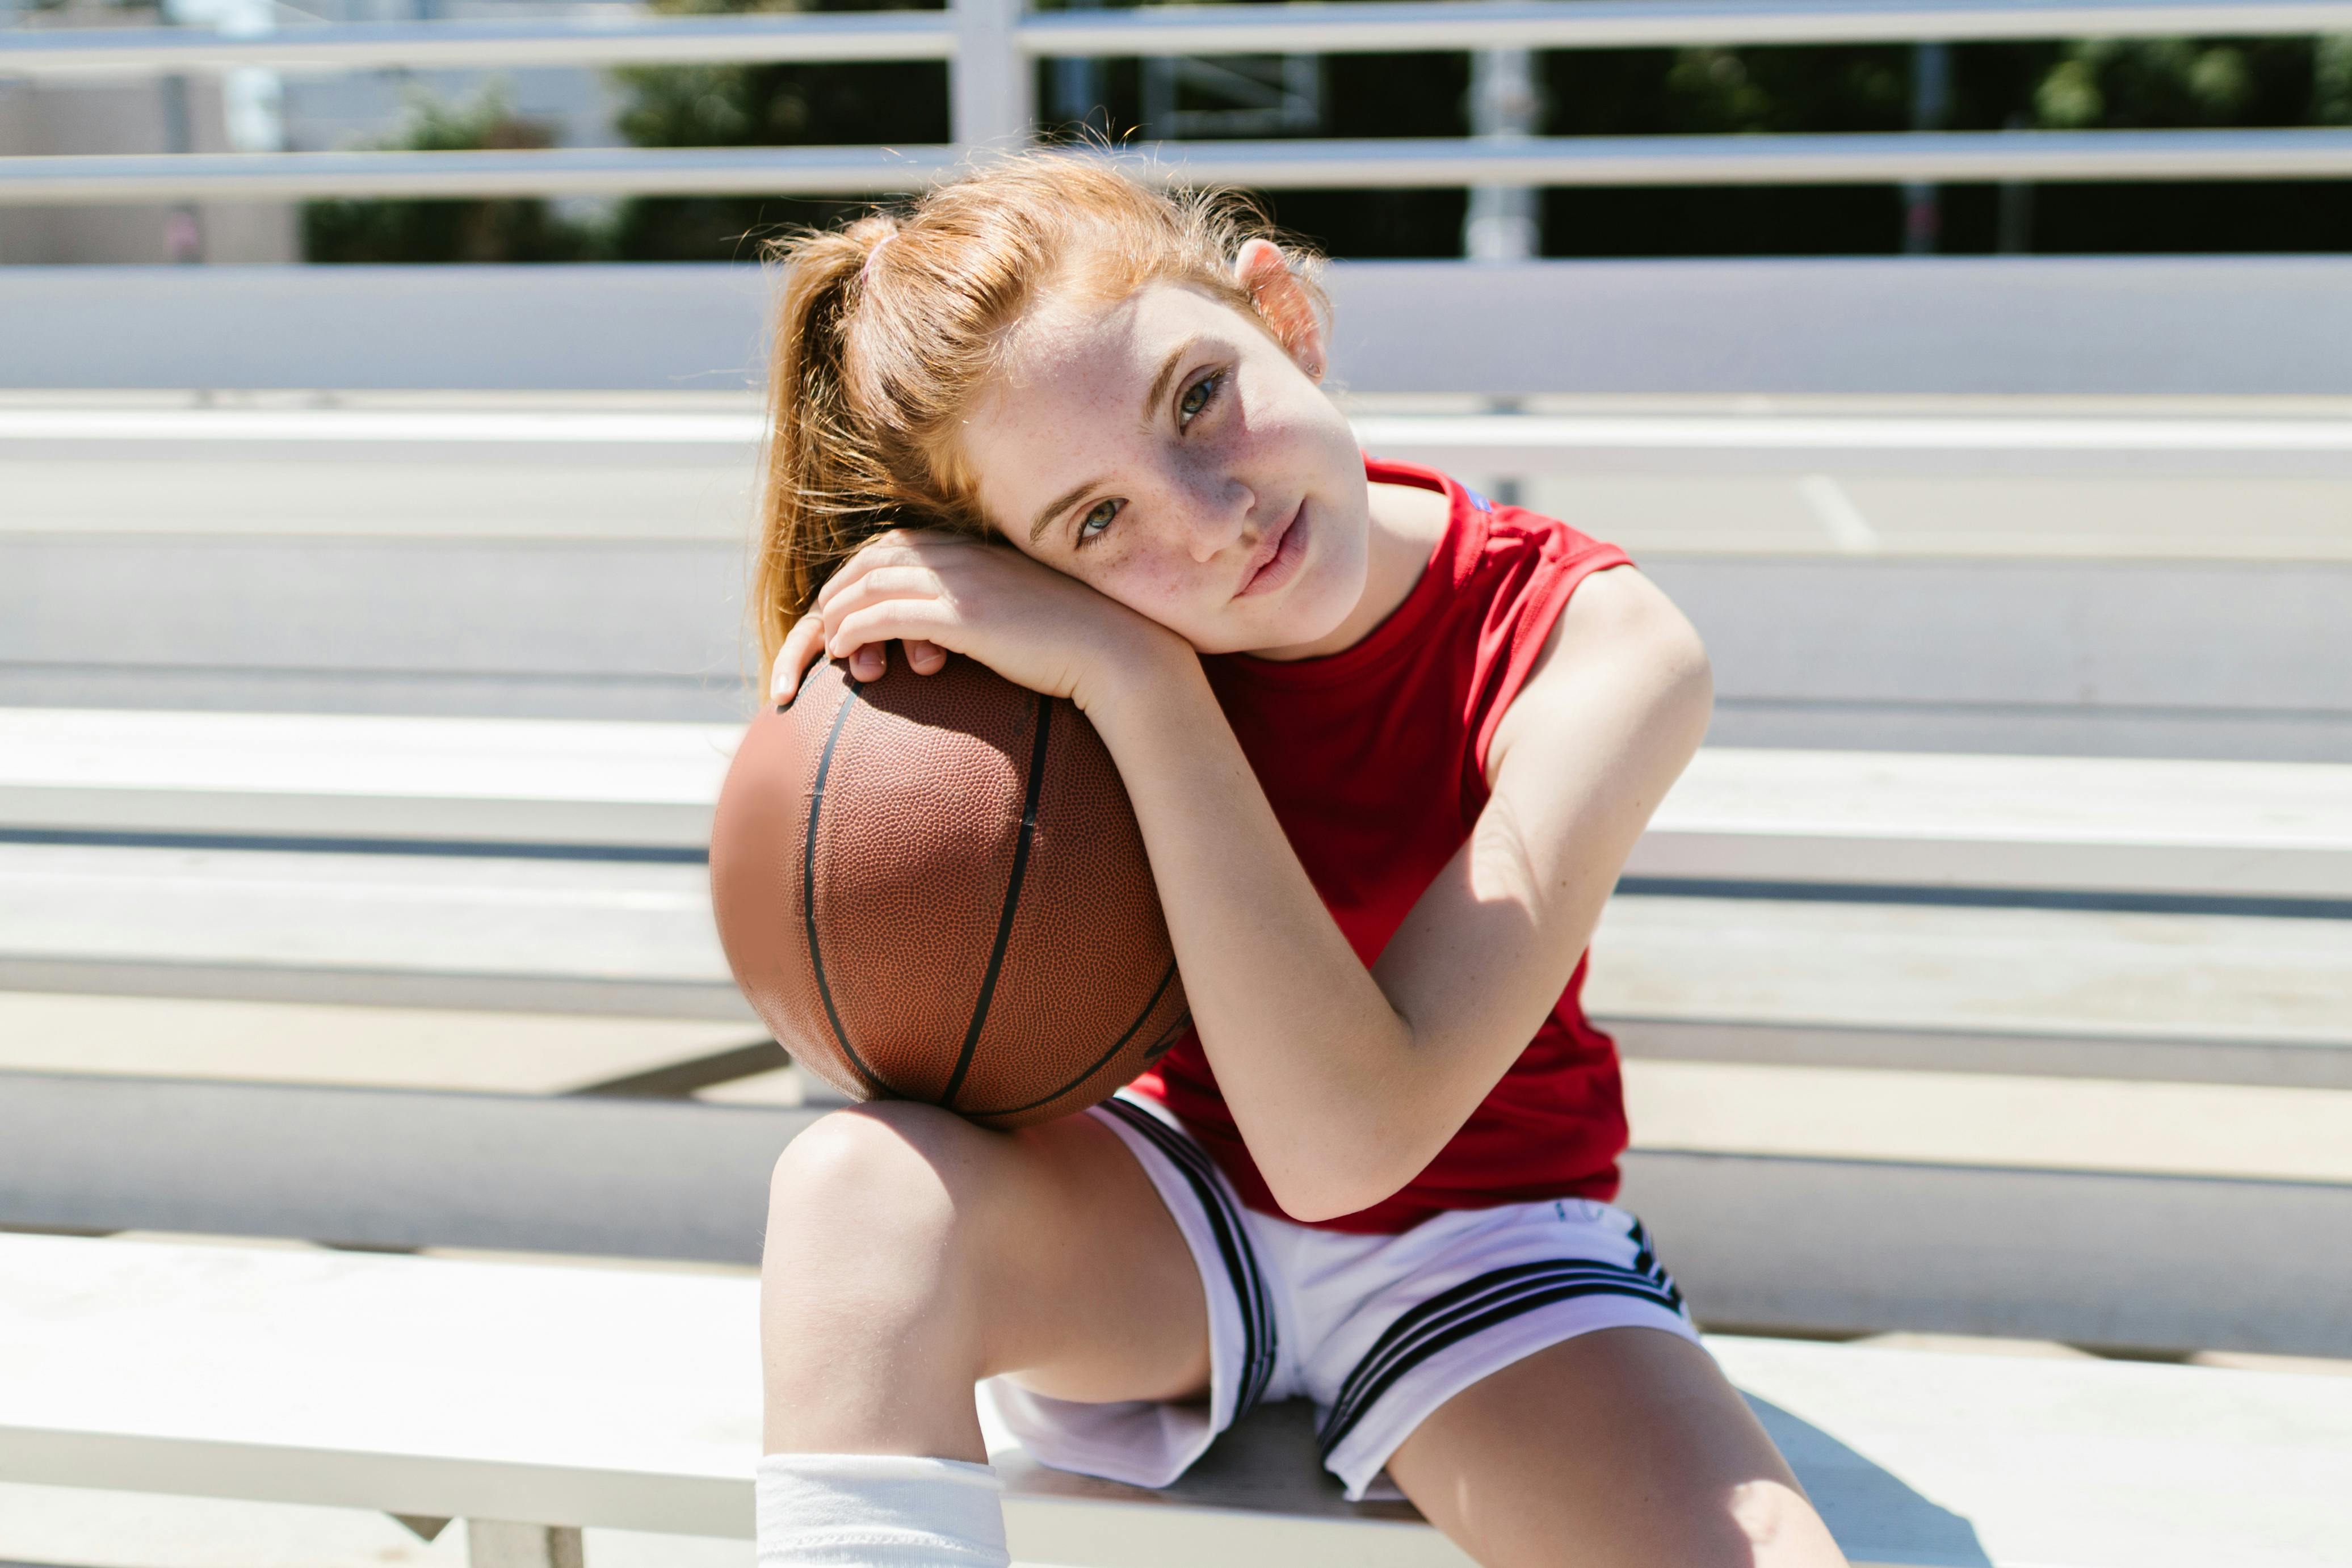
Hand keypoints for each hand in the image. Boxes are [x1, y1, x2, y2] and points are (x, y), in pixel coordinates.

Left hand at [769, 529, 1179, 710]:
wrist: (1121, 651)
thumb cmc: (1084, 640)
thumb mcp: (1031, 609)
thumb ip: (995, 603)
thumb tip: (973, 626)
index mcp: (980, 549)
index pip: (899, 544)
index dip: (863, 570)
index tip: (846, 600)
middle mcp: (965, 556)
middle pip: (874, 558)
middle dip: (839, 588)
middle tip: (821, 621)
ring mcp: (962, 583)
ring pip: (870, 584)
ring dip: (838, 612)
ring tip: (826, 642)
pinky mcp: (962, 617)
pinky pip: (884, 615)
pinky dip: (853, 629)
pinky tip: (842, 651)